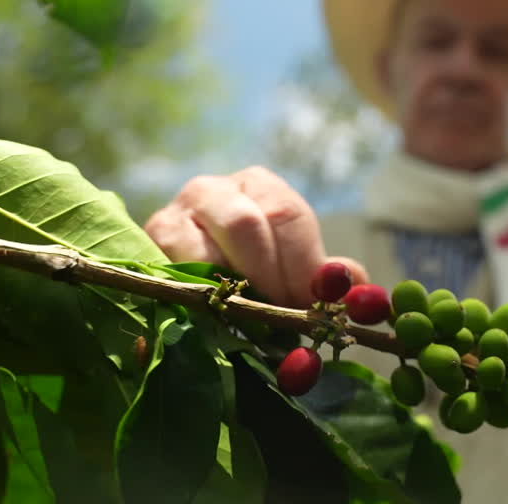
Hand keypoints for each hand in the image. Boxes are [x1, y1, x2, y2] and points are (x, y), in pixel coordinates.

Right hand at [144, 166, 367, 306]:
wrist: (191, 267)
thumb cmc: (255, 267)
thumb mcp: (292, 264)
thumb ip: (322, 276)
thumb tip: (363, 294)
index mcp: (258, 186)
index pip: (287, 215)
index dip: (303, 265)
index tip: (311, 304)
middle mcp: (213, 190)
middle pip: (245, 225)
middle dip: (267, 277)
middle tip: (279, 317)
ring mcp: (173, 215)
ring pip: (201, 250)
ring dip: (227, 293)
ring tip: (245, 322)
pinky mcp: (145, 245)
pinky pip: (167, 273)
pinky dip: (192, 301)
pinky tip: (209, 321)